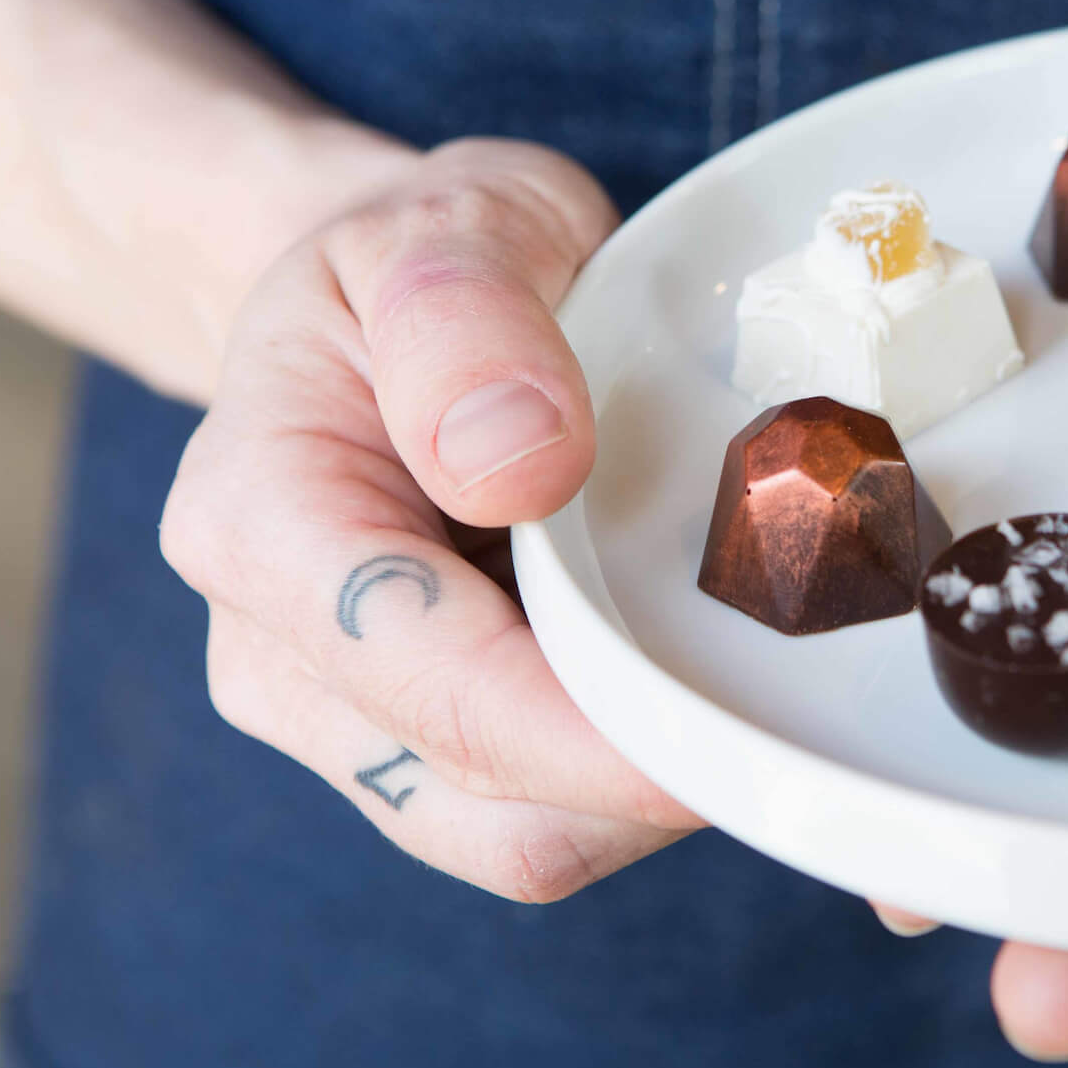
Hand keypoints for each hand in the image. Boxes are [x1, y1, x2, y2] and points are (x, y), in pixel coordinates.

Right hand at [161, 138, 701, 899]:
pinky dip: (648, 779)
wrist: (398, 300)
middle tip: (807, 713)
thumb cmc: (424, 258)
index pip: (439, 690)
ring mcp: (352, 723)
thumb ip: (465, 325)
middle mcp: (279, 659)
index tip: (741, 721)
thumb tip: (519, 463)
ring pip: (530, 840)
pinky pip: (553, 812)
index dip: (601, 739)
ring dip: (662, 793)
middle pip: (495, 811)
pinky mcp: (429, 749)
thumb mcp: (447, 227)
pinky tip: (721, 693)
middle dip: (658, 786)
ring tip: (767, 692)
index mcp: (260, 527)